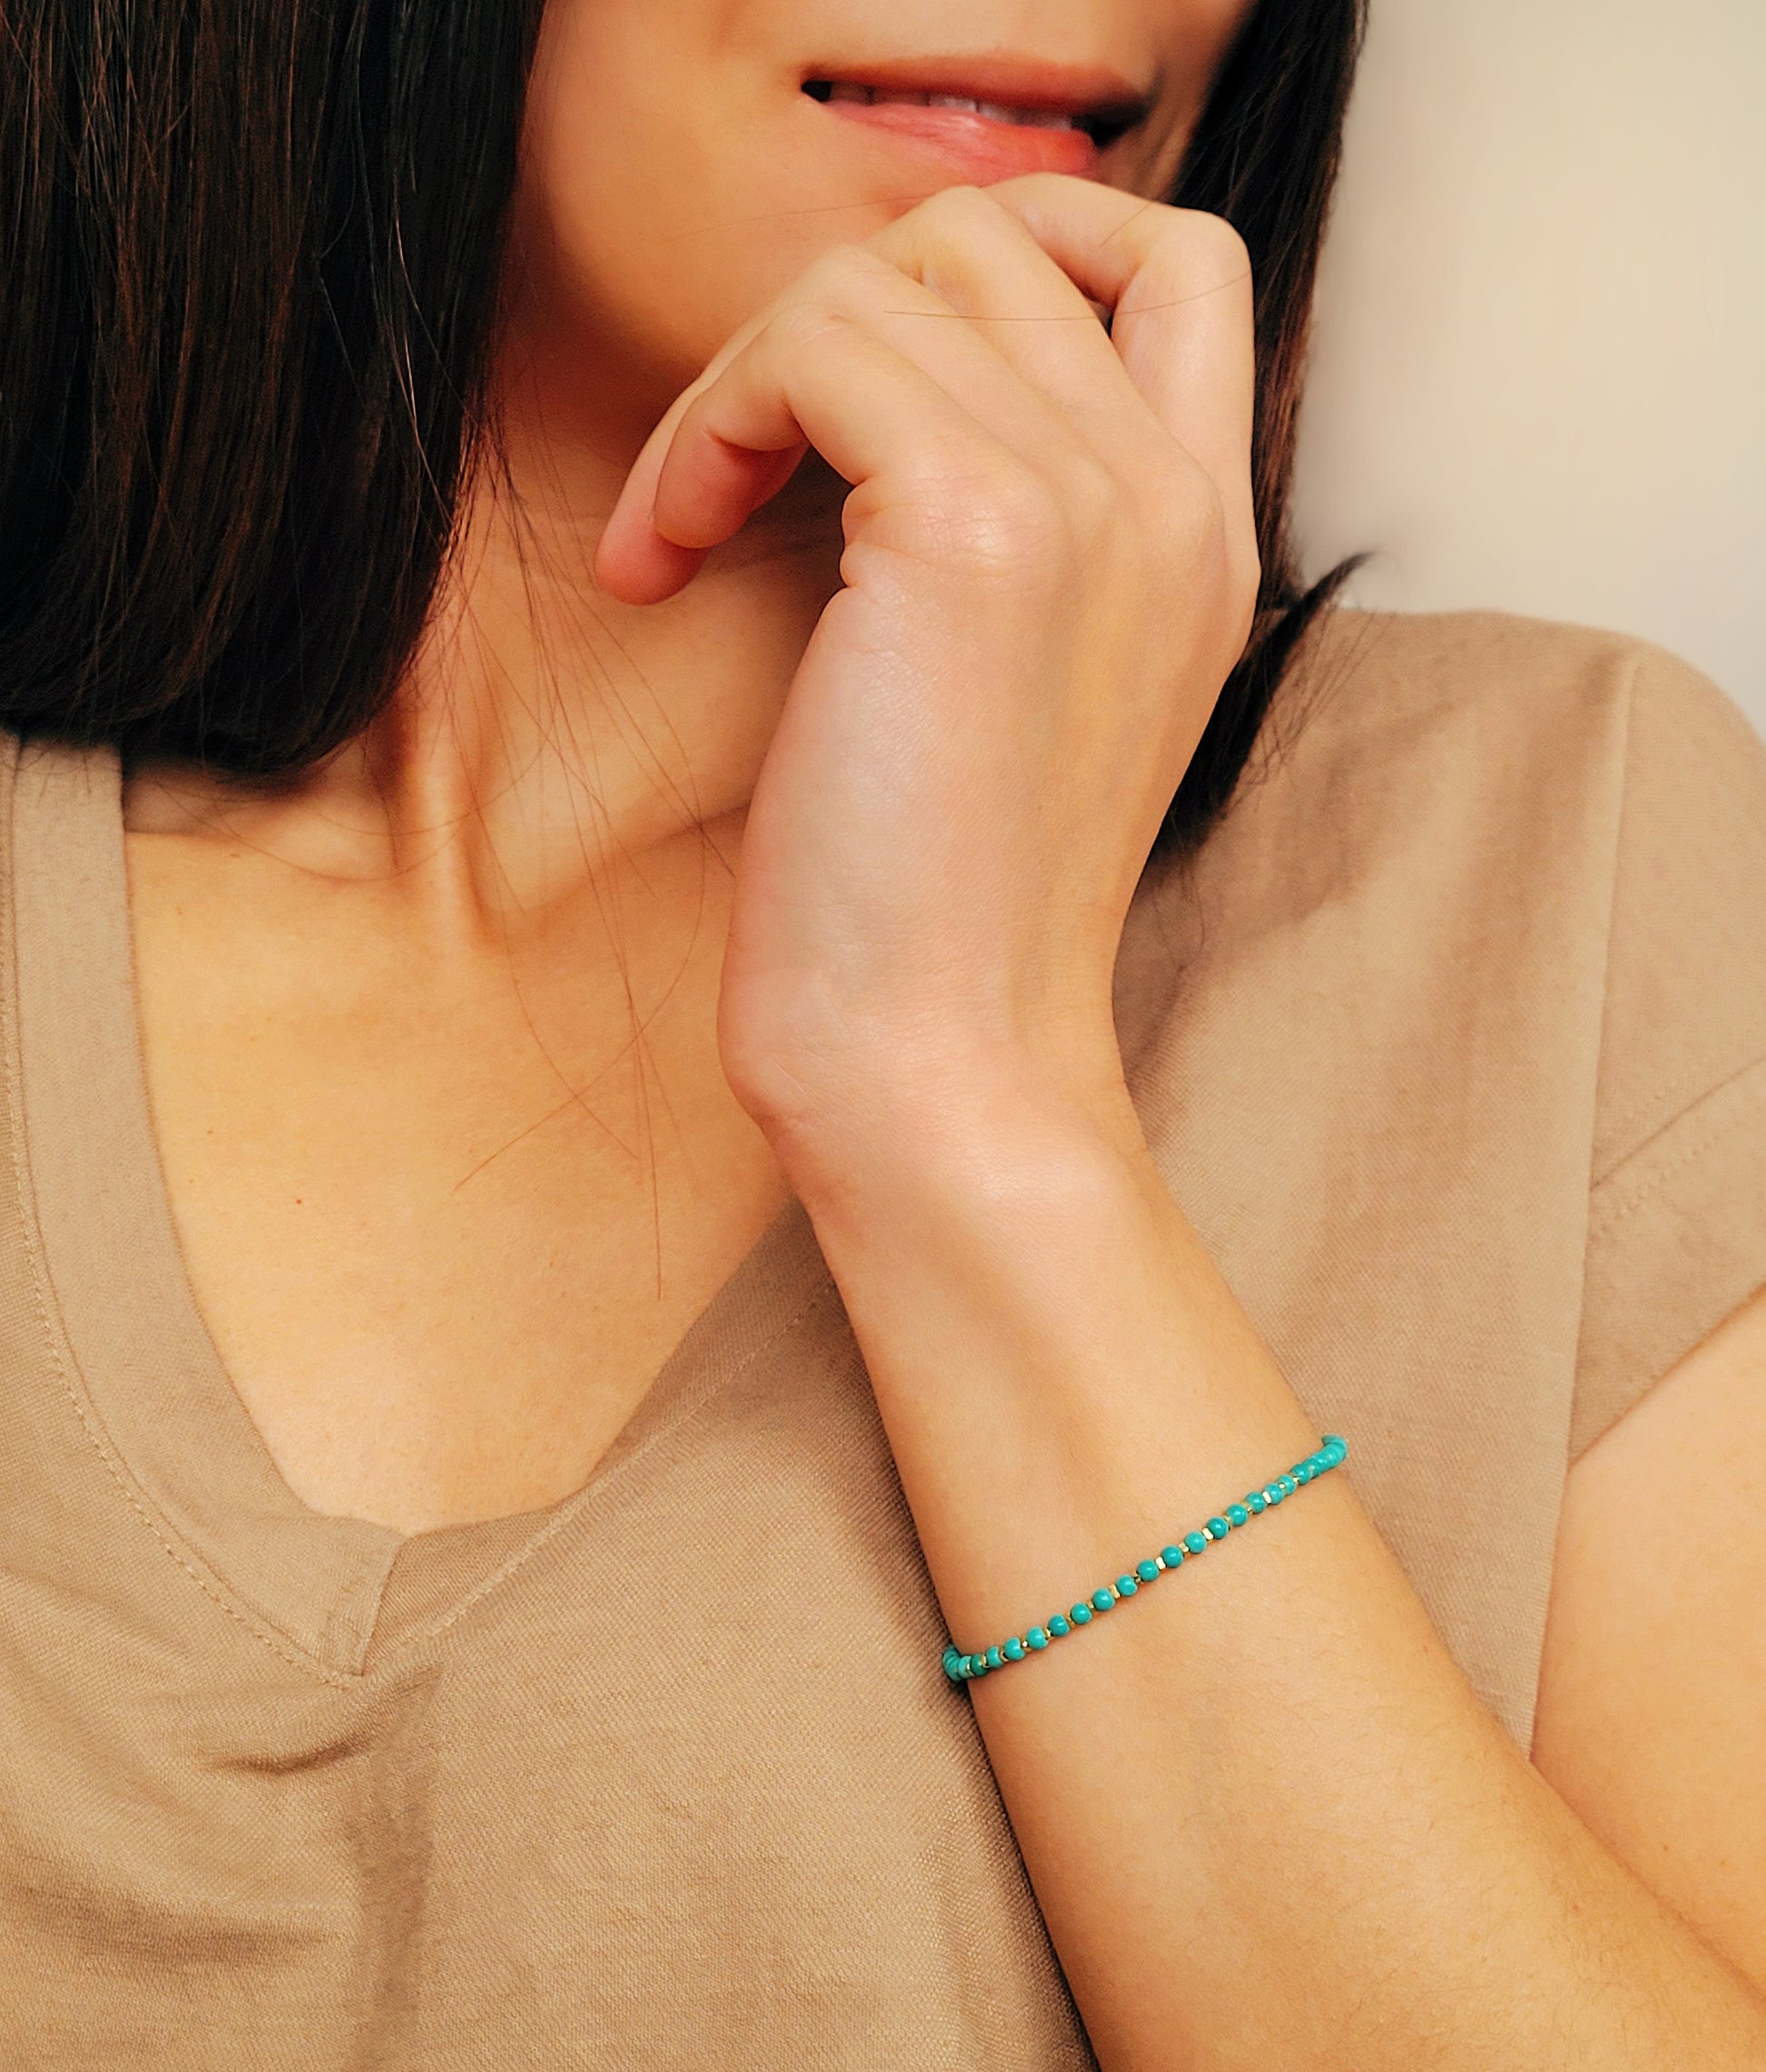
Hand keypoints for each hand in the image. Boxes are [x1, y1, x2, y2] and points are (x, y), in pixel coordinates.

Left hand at [595, 176, 1256, 1181]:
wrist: (942, 1073)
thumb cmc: (938, 920)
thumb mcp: (1013, 695)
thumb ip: (1010, 531)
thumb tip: (861, 394)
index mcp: (1207, 540)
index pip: (1174, 260)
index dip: (1014, 251)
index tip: (869, 388)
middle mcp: (1177, 498)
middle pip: (1001, 231)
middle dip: (829, 317)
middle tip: (742, 462)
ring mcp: (1095, 501)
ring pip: (887, 275)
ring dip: (737, 380)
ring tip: (681, 525)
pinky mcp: (977, 530)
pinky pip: (811, 344)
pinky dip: (702, 428)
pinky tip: (658, 557)